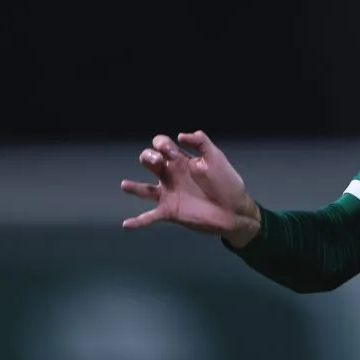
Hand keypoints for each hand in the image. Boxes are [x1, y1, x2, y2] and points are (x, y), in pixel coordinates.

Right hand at [121, 130, 260, 247]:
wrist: (235, 210)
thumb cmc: (226, 182)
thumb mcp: (216, 158)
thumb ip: (201, 143)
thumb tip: (181, 135)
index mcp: (182, 160)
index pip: (162, 145)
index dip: (162, 144)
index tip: (173, 152)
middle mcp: (171, 175)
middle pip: (149, 162)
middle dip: (148, 157)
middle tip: (157, 162)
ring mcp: (168, 194)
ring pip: (144, 189)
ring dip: (133, 187)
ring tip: (125, 185)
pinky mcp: (169, 212)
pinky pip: (149, 217)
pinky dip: (137, 221)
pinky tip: (126, 224)